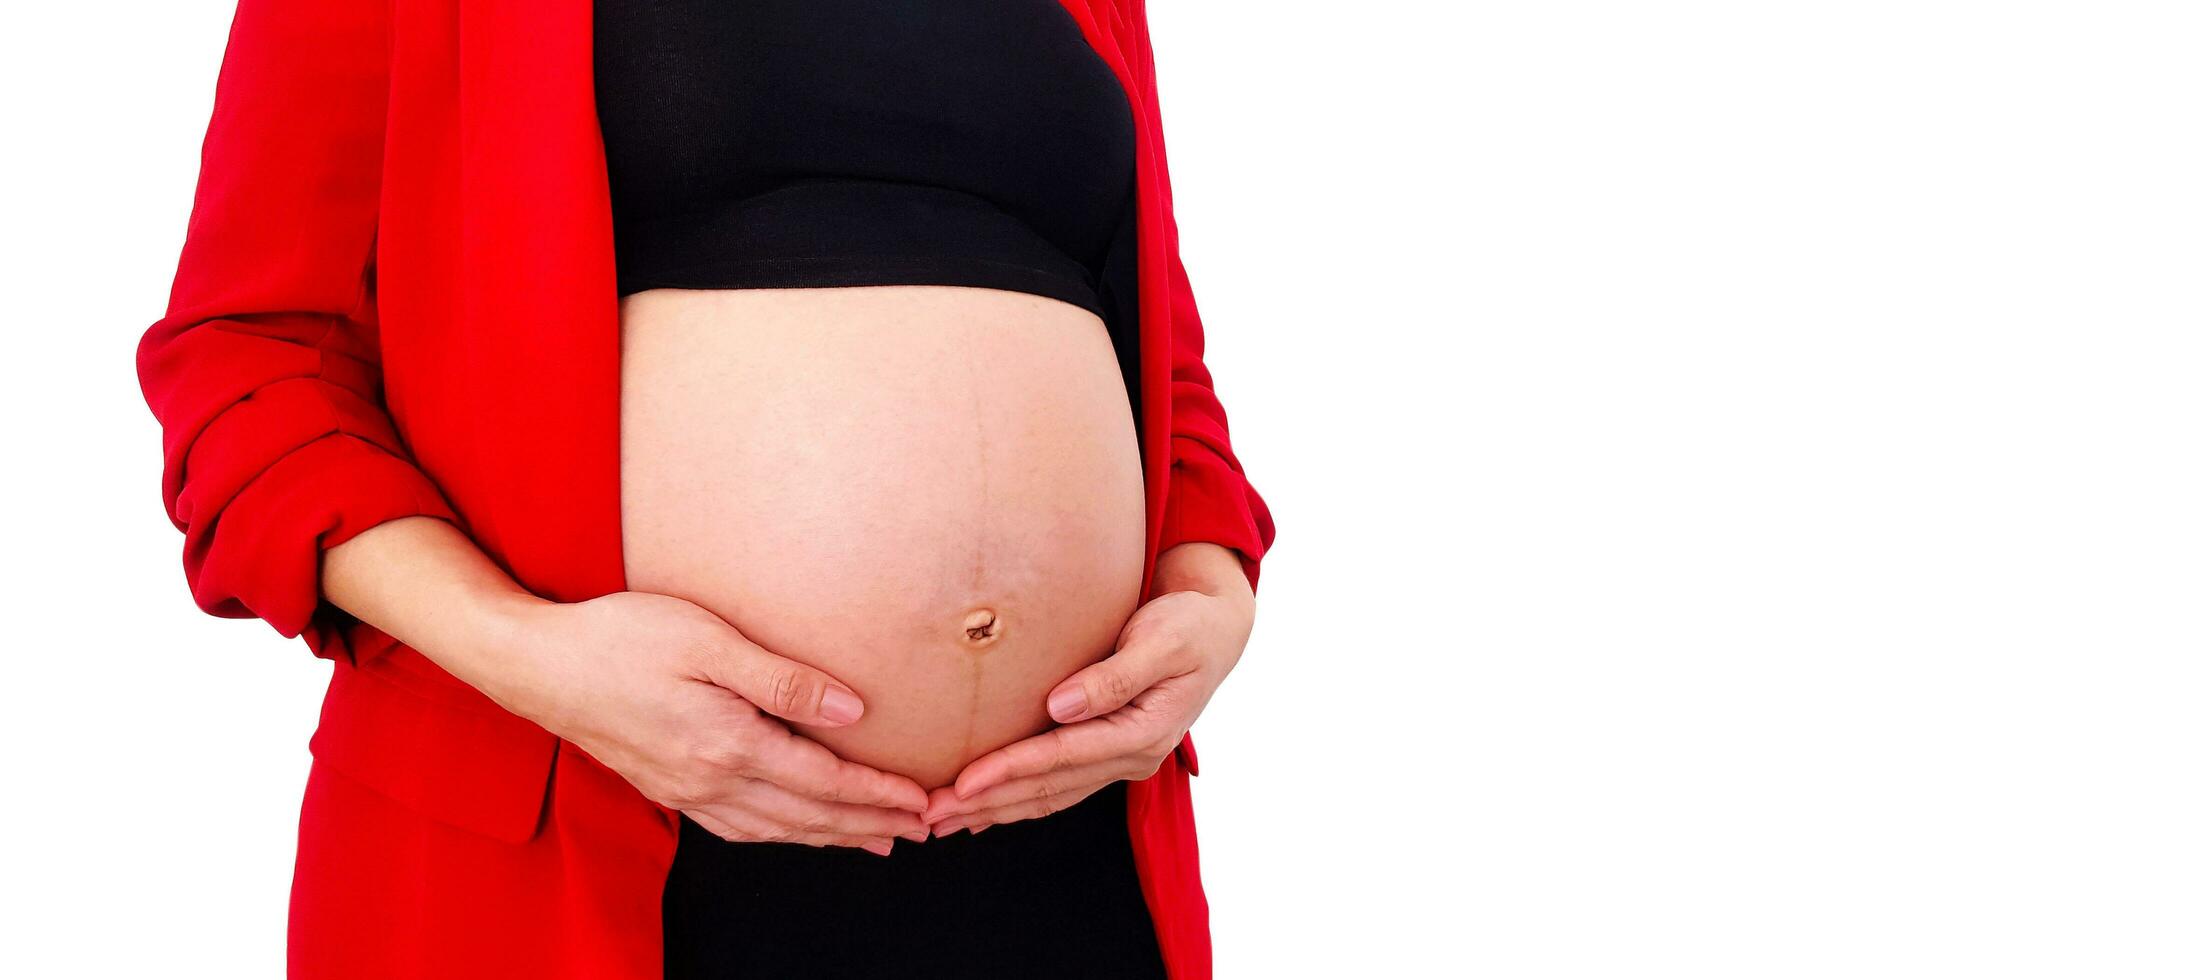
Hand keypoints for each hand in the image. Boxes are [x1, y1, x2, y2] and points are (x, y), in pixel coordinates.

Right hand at [477, 591, 931, 854]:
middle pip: (808, 815)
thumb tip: (850, 712)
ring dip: (831, 836)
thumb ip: (782, 679)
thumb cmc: (619, 637)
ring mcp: (686, 791)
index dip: (879, 794)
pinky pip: (740, 827)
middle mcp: (710, 781)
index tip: (924, 800)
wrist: (534, 665)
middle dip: (870, 824)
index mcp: (727, 745)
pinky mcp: (668, 788)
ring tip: (876, 839)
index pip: (824, 780)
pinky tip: (797, 829)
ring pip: (777, 829)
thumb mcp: (707, 641)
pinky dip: (783, 833)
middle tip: (922, 828)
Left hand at [921, 546, 1256, 835]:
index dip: (1009, 771)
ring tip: (943, 821)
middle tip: (931, 815)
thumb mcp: (1163, 641)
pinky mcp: (1110, 752)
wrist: (1218, 629)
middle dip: (987, 804)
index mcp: (1144, 733)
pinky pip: (1058, 786)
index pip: (1063, 758)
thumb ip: (1115, 676)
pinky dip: (1018, 799)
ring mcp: (1122, 760)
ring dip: (995, 810)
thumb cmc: (1190, 625)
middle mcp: (1132, 757)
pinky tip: (984, 810)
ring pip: (1049, 796)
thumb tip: (1062, 706)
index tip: (961, 784)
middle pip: (1048, 789)